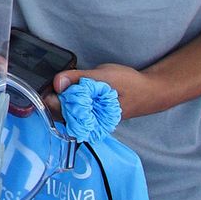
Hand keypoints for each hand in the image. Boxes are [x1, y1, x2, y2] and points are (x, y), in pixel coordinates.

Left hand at [50, 63, 164, 121]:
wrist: (150, 92)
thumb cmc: (130, 84)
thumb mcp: (104, 76)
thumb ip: (79, 78)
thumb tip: (57, 82)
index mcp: (89, 118)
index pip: (57, 110)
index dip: (51, 95)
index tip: (52, 82)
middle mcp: (88, 124)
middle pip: (58, 111)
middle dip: (56, 95)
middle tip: (65, 80)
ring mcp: (89, 121)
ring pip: (65, 110)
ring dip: (64, 96)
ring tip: (74, 83)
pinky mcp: (91, 116)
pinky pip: (74, 109)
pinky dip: (72, 98)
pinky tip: (79, 88)